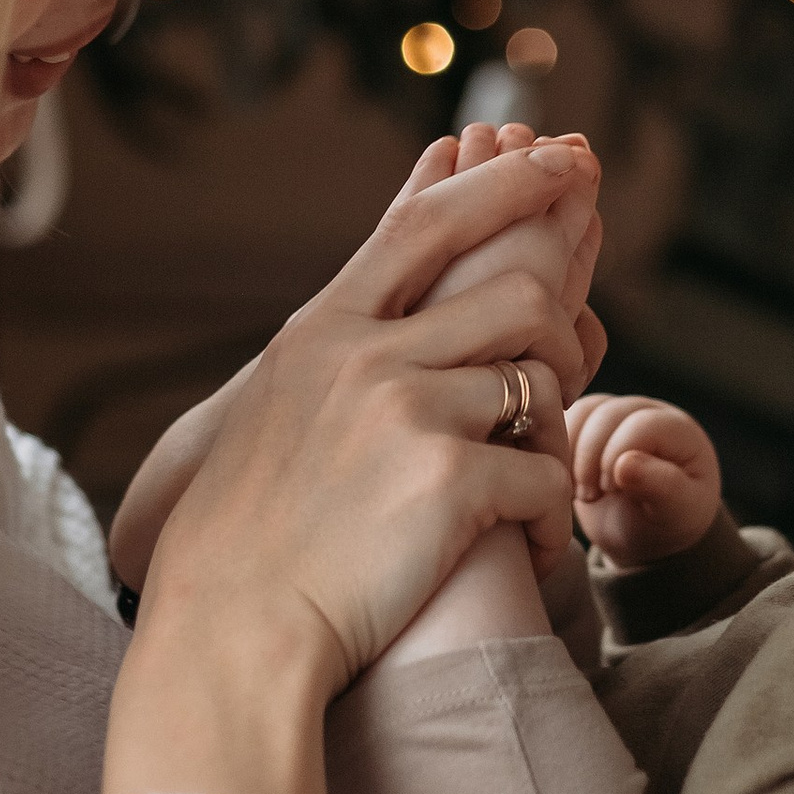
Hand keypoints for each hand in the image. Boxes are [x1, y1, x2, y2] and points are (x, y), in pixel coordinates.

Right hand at [105, 134, 601, 793]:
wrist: (230, 633)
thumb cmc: (250, 533)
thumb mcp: (278, 403)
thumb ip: (339, 338)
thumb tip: (372, 289)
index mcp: (321, 331)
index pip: (427, 223)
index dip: (505, 184)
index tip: (560, 160)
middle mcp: (365, 355)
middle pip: (515, 289)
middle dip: (563, 326)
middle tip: (561, 376)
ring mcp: (409, 413)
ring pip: (543, 378)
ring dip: (556, 426)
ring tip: (529, 473)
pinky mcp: (450, 482)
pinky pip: (547, 473)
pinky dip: (546, 518)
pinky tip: (520, 548)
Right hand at [570, 393, 720, 567]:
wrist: (645, 531)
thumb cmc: (667, 520)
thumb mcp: (677, 512)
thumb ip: (662, 487)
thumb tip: (626, 464)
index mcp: (679, 429)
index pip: (642, 424)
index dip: (618, 454)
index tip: (611, 491)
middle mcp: (647, 412)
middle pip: (608, 413)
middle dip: (590, 457)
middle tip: (589, 496)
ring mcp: (616, 414)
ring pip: (582, 413)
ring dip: (570, 453)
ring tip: (577, 490)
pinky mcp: (589, 424)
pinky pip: (564, 422)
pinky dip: (556, 450)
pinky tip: (563, 480)